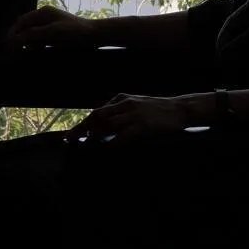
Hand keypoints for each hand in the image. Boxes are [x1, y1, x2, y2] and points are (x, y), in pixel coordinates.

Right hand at [8, 7, 103, 48]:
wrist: (95, 35)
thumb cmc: (74, 32)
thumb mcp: (51, 33)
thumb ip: (32, 35)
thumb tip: (12, 40)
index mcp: (42, 12)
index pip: (21, 22)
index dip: (12, 33)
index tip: (6, 46)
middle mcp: (45, 16)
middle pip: (25, 28)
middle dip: (18, 39)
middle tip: (12, 52)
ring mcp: (51, 25)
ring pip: (33, 34)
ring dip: (27, 44)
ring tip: (22, 54)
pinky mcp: (57, 34)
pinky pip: (41, 39)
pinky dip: (36, 46)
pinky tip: (36, 53)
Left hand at [69, 94, 202, 144]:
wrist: (179, 109)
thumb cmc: (157, 110)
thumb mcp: (135, 105)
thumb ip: (120, 112)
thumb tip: (103, 126)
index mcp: (120, 99)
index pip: (97, 112)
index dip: (82, 123)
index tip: (71, 134)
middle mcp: (123, 104)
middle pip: (96, 116)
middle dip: (81, 129)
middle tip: (69, 140)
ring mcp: (132, 114)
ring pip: (106, 125)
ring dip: (94, 137)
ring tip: (85, 147)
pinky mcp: (141, 125)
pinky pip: (122, 136)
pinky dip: (111, 143)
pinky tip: (105, 150)